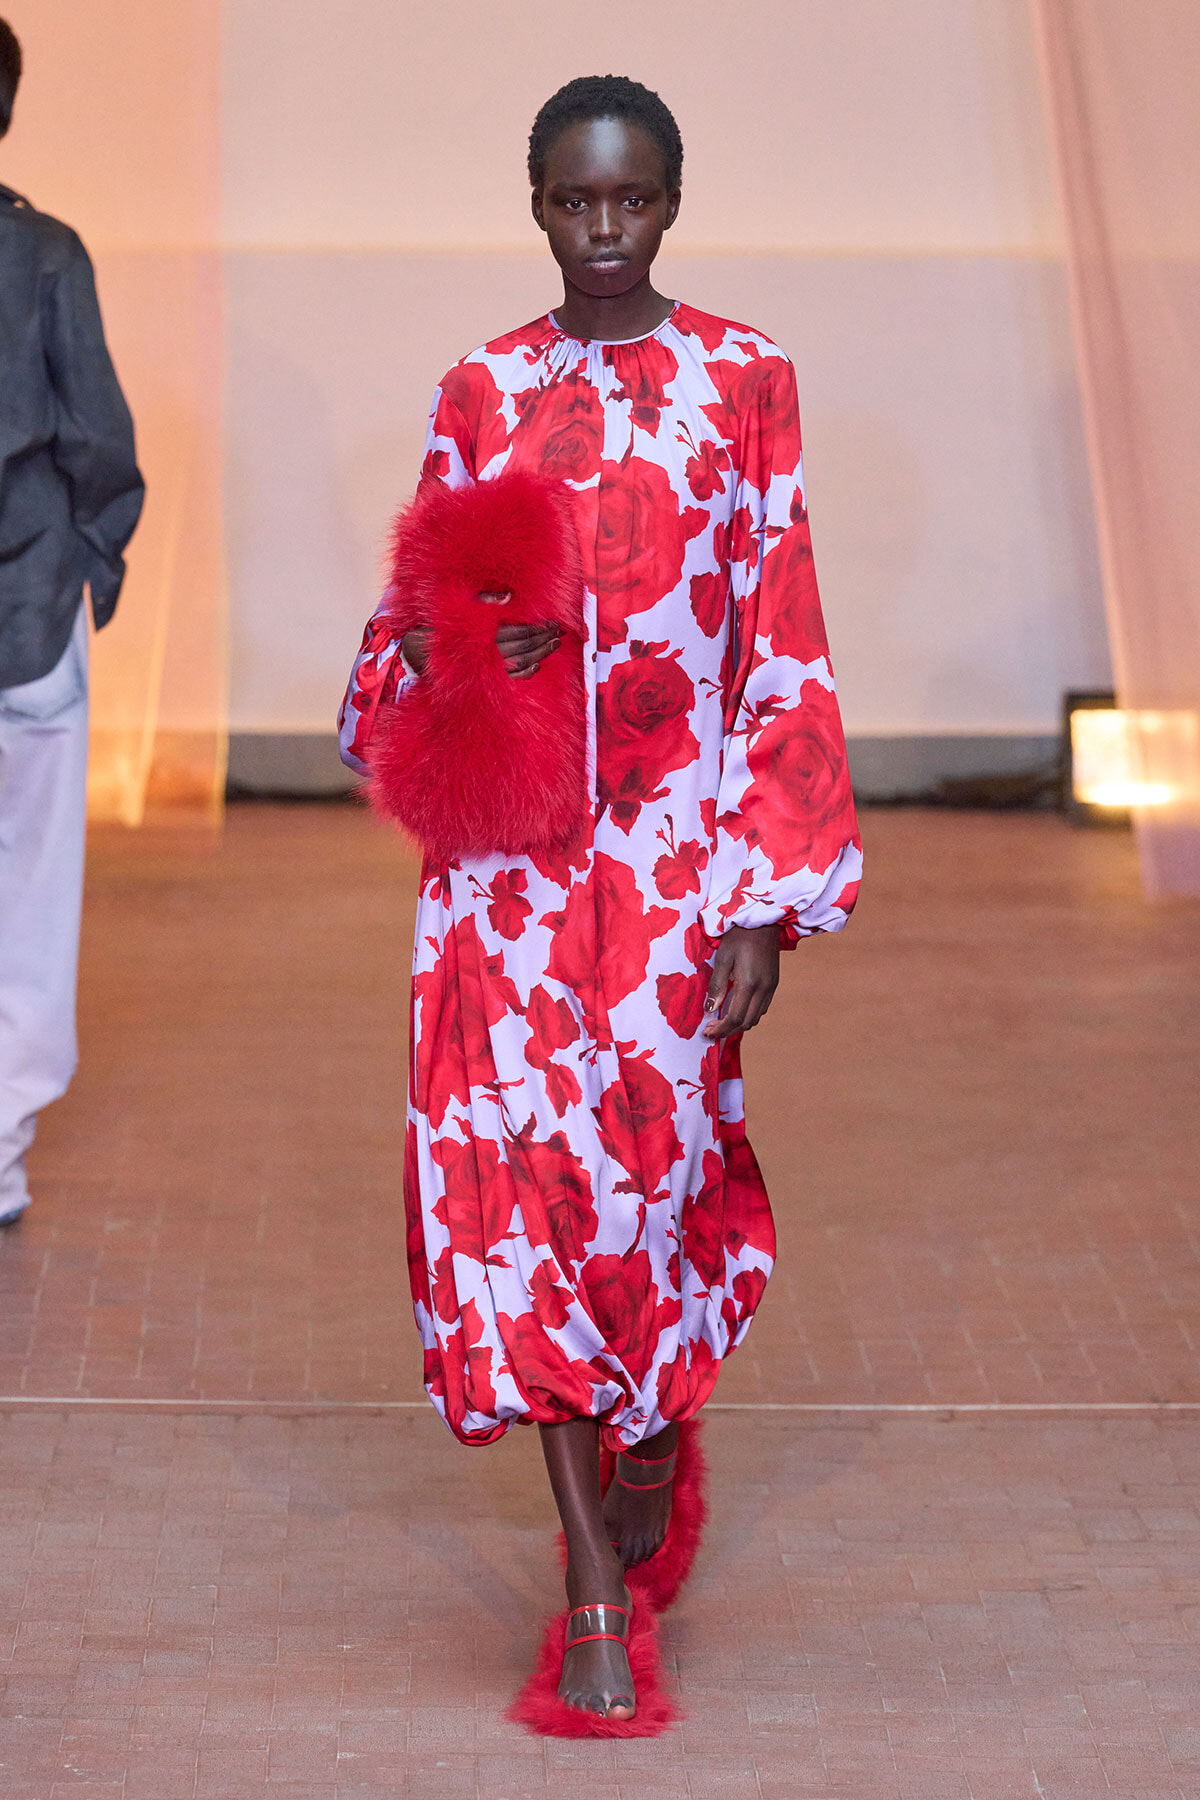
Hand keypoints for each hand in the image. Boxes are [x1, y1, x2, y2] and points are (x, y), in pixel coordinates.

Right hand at [402, 601, 561, 680]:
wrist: (414, 652)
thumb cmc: (437, 627)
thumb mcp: (456, 608)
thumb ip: (483, 600)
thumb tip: (509, 595)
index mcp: (482, 632)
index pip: (517, 630)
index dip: (537, 627)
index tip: (553, 622)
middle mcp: (485, 651)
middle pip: (522, 645)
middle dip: (543, 639)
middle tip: (560, 633)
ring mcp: (485, 667)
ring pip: (519, 661)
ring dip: (540, 654)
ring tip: (555, 645)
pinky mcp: (483, 678)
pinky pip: (507, 678)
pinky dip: (524, 673)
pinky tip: (536, 667)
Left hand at [702, 924, 779, 1038]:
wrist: (764, 921)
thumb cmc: (739, 936)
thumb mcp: (723, 958)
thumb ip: (717, 986)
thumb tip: (710, 1009)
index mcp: (749, 983)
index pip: (735, 1017)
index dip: (720, 1028)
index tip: (707, 1032)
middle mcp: (763, 989)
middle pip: (746, 1022)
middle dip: (728, 1030)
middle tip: (711, 1030)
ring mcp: (771, 987)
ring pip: (755, 1017)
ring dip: (738, 1024)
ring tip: (721, 1022)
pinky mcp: (774, 983)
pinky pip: (762, 1008)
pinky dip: (748, 1015)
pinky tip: (736, 1009)